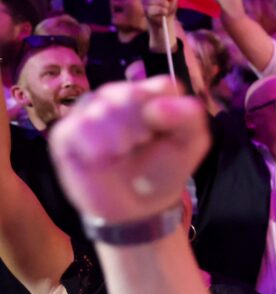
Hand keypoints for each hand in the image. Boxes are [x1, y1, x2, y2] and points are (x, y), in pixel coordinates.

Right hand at [48, 77, 209, 223]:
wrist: (138, 206)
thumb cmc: (165, 169)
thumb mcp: (191, 143)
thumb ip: (188, 116)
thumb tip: (156, 106)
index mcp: (151, 93)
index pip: (162, 86)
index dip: (167, 111)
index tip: (165, 133)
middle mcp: (118, 95)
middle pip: (130, 94)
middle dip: (142, 125)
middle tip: (143, 142)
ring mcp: (90, 111)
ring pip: (103, 108)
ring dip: (120, 137)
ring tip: (124, 152)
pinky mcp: (67, 133)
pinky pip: (78, 128)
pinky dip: (97, 148)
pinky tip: (106, 160)